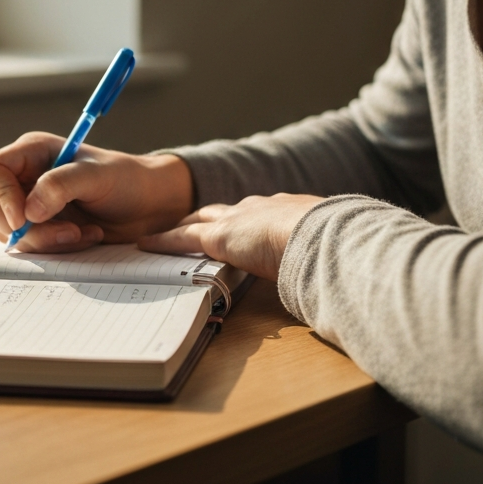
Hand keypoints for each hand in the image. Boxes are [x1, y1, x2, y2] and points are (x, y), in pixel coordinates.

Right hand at [0, 132, 193, 251]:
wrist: (149, 205)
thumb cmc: (126, 179)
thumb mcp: (97, 175)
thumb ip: (61, 185)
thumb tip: (28, 211)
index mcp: (32, 153)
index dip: (2, 196)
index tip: (26, 217)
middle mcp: (25, 178)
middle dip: (27, 227)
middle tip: (68, 232)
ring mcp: (30, 206)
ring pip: (9, 232)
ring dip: (45, 241)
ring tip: (83, 233)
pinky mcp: (41, 230)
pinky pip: (30, 247)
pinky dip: (55, 249)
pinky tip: (85, 237)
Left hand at [138, 193, 324, 280]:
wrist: (323, 235)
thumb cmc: (335, 246)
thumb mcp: (329, 248)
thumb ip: (321, 257)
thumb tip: (334, 275)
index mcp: (288, 210)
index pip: (259, 213)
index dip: (246, 220)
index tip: (241, 227)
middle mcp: (259, 207)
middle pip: (223, 210)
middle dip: (207, 217)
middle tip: (194, 224)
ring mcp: (238, 219)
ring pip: (201, 219)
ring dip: (184, 227)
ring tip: (167, 234)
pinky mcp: (219, 236)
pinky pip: (183, 237)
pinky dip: (164, 240)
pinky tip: (147, 243)